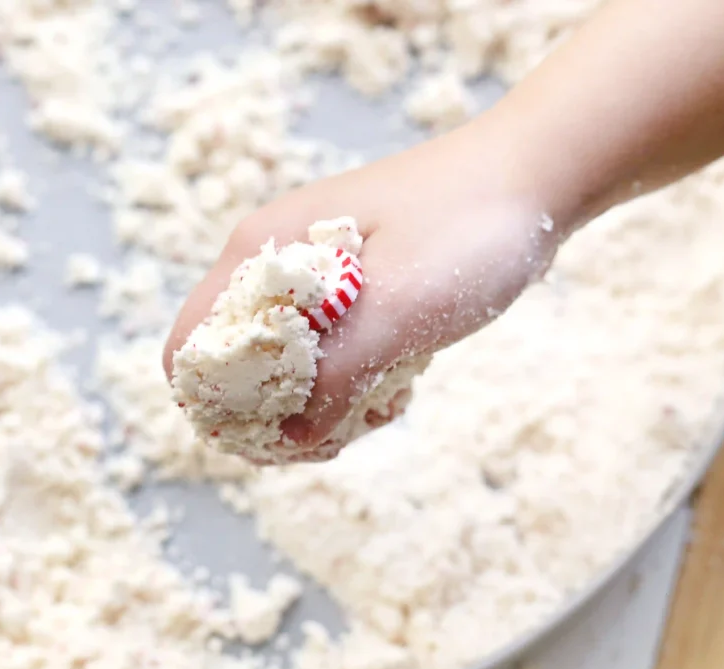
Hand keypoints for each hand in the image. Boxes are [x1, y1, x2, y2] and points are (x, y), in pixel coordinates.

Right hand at [163, 124, 564, 461]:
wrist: (534, 175)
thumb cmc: (465, 226)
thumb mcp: (399, 307)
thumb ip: (336, 375)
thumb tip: (289, 439)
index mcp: (260, 252)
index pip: (189, 345)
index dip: (213, 406)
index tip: (272, 439)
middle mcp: (271, 263)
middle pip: (233, 365)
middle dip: (276, 414)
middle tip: (340, 431)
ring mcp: (309, 277)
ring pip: (283, 367)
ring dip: (322, 405)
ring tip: (381, 405)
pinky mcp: (348, 291)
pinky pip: (326, 356)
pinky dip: (352, 384)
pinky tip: (398, 387)